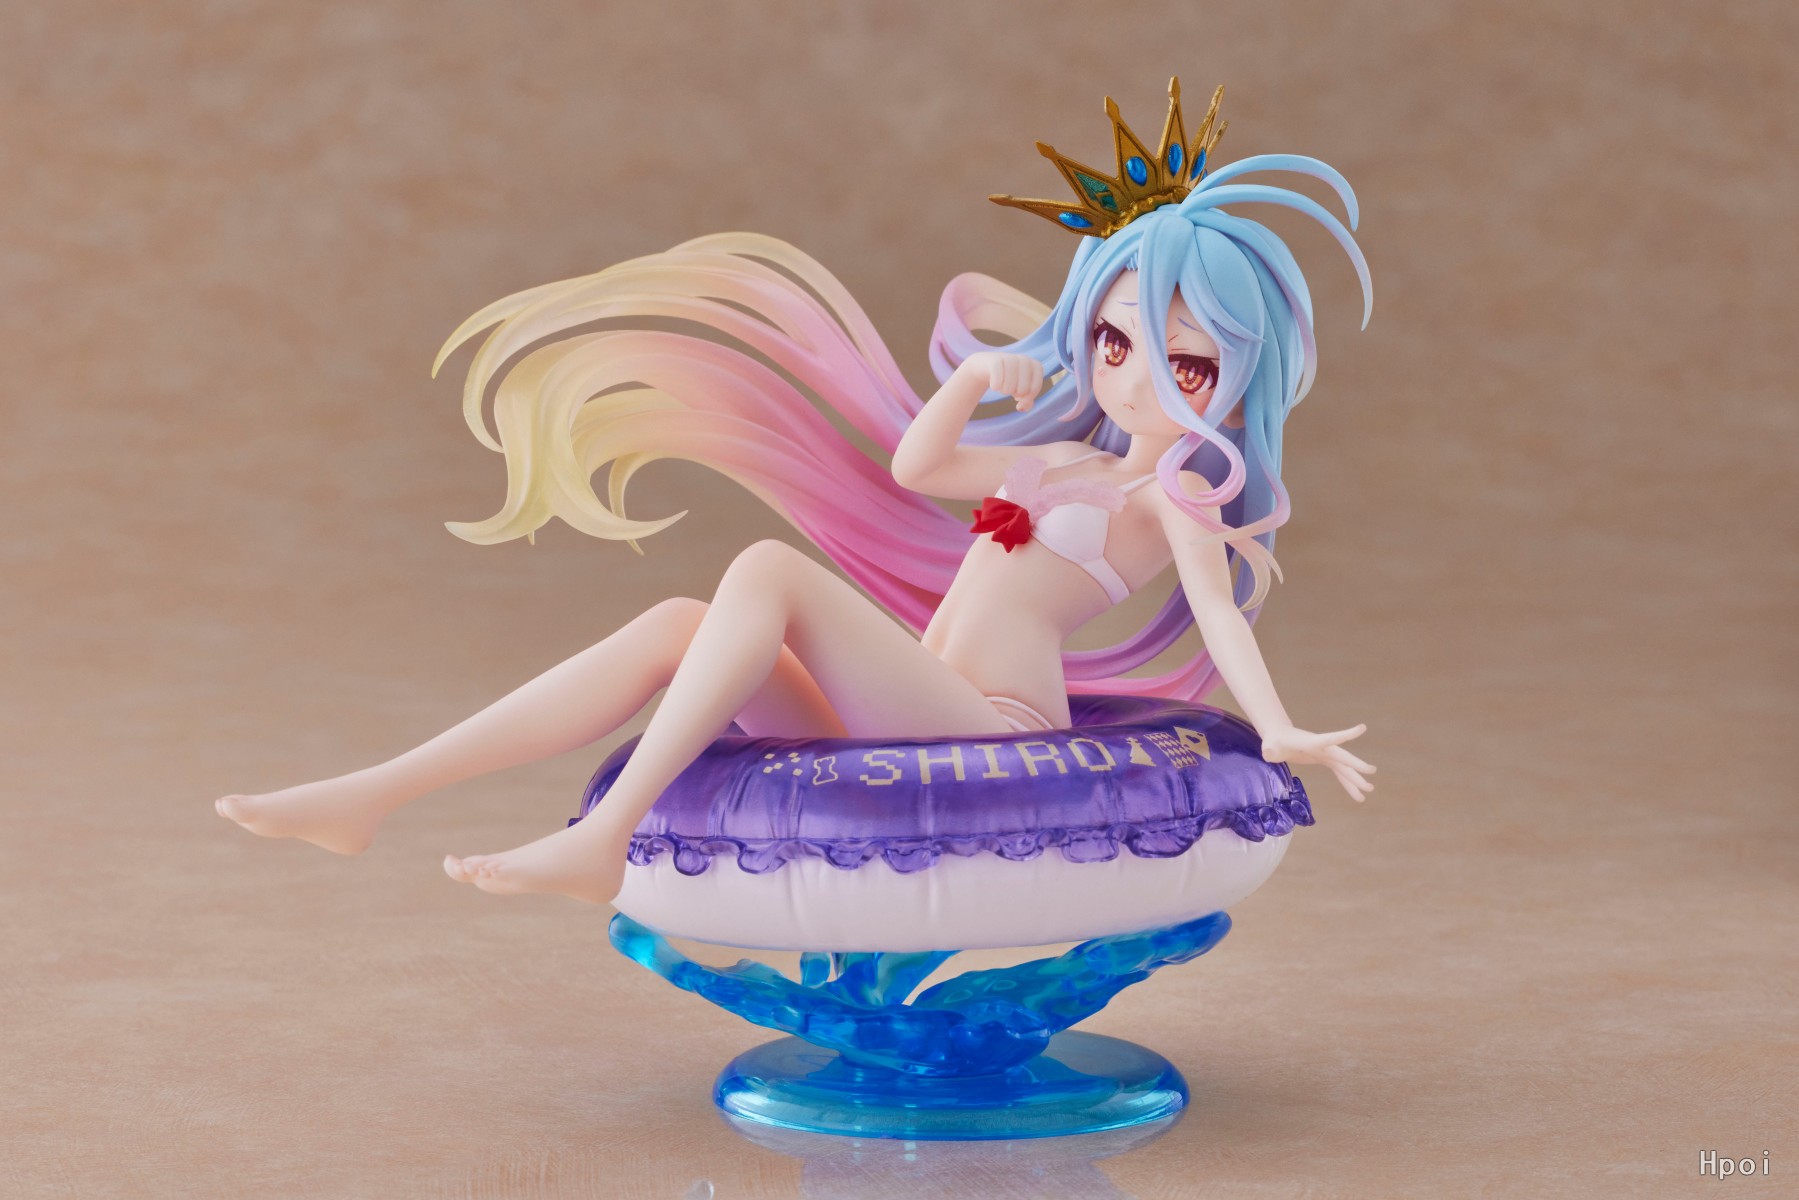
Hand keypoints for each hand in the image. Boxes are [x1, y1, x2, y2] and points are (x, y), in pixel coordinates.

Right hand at [964, 352, 1044, 410]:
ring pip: (1010, 387)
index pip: (1034, 389)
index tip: (1018, 396)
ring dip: (1004, 391)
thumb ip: (1026, 401)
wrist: (986, 365)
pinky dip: (995, 386)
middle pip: (1023, 389)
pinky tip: (994, 385)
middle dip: (1014, 393)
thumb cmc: (1008, 379)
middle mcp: (1025, 359)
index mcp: (1035, 366)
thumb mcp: (1020, 389)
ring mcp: (1010, 358)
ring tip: (1002, 385)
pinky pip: (998, 381)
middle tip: (1009, 387)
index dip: (1027, 398)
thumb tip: (1021, 407)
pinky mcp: (995, 360)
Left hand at [1258, 723, 1375, 801]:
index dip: (1345, 734)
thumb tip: (1269, 754)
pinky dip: (1348, 783)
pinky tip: (1357, 795)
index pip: (1330, 738)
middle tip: (1372, 772)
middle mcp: (1322, 747)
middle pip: (1342, 757)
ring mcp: (1325, 753)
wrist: (1278, 736)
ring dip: (1355, 780)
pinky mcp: (1324, 759)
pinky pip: (1339, 772)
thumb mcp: (1269, 746)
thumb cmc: (1273, 741)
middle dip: (1356, 765)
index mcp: (1311, 742)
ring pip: (1344, 768)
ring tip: (1368, 792)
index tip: (1362, 728)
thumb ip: (1270, 750)